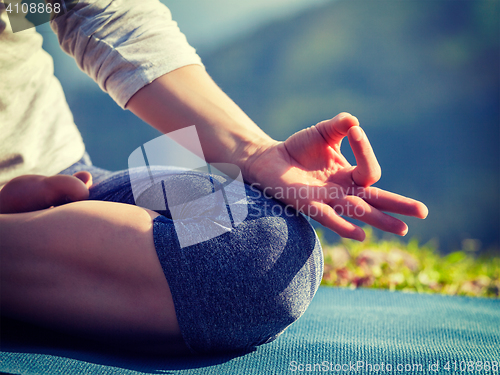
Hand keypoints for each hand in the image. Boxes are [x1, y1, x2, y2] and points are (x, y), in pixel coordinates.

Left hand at [243, 113, 427, 240]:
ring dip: (380, 220)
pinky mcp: (307, 204)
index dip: (365, 150)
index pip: (370, 171)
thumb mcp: (323, 133)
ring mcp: (327, 200)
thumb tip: (354, 121)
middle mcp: (342, 192)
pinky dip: (343, 225)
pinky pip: (328, 217)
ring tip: (402, 229)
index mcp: (348, 176)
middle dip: (399, 206)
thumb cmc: (298, 149)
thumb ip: (339, 126)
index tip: (353, 131)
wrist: (270, 159)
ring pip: (359, 212)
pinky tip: (360, 234)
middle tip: (423, 212)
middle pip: (376, 201)